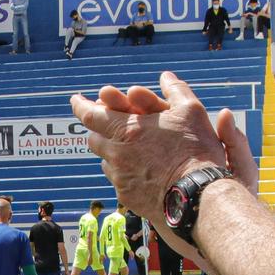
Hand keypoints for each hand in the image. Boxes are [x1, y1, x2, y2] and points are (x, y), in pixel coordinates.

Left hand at [70, 73, 239, 220]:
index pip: (90, 115)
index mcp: (126, 130)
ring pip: (106, 161)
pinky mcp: (127, 197)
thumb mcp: (191, 111)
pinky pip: (118, 181)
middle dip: (100, 130)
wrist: (197, 197)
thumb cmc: (196, 151)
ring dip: (113, 152)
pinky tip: (140, 171)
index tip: (76, 100)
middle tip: (109, 125)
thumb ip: (176, 90)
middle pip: (94, 139)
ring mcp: (120, 178)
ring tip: (128, 149)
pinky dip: (124, 172)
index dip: (81, 106)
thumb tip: (166, 77)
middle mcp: (116, 155)